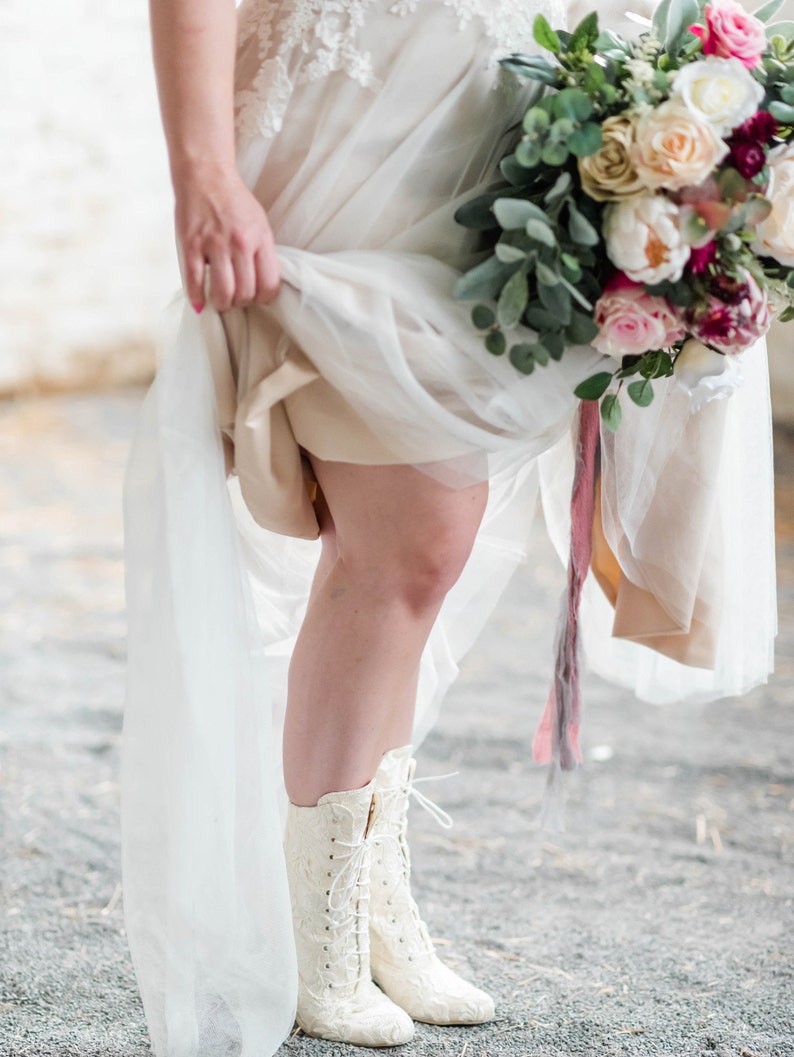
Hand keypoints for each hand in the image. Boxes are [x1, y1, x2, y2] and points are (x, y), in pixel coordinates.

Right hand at [175, 167, 279, 312]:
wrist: (206, 175)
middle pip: (246, 292)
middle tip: (236, 298)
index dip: (264, 297)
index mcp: (260, 239)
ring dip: (222, 303)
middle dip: (241, 302)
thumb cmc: (233, 201)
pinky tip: (199, 304)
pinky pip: (195, 280)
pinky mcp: (191, 244)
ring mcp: (214, 244)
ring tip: (220, 301)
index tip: (257, 297)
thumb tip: (263, 284)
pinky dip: (197, 297)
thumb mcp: (259, 223)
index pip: (269, 284)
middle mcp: (240, 243)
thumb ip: (262, 252)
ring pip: (223, 291)